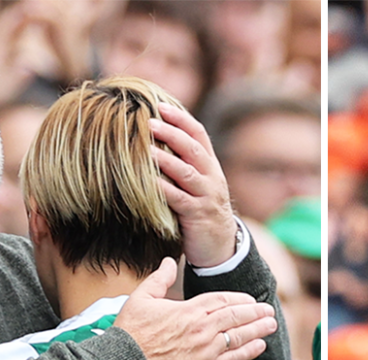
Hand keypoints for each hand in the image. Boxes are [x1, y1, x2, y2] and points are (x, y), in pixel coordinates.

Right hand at [114, 258, 276, 359]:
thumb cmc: (131, 332)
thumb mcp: (141, 298)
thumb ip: (159, 279)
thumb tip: (167, 261)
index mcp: (189, 310)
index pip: (223, 300)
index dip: (240, 300)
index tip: (251, 300)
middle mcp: (203, 329)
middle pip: (237, 317)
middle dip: (255, 313)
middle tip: (269, 311)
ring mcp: (206, 350)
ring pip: (239, 337)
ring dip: (258, 330)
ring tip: (271, 325)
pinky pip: (233, 359)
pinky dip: (249, 352)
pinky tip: (260, 346)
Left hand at [149, 103, 237, 267]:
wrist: (221, 245)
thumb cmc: (201, 209)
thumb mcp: (198, 183)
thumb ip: (184, 162)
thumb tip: (156, 137)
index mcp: (210, 165)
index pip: (198, 134)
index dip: (181, 118)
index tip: (160, 105)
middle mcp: (211, 177)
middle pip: (193, 149)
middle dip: (171, 133)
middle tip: (149, 122)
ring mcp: (206, 196)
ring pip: (186, 172)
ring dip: (165, 160)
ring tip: (146, 149)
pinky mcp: (197, 215)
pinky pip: (179, 199)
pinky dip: (163, 189)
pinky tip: (148, 183)